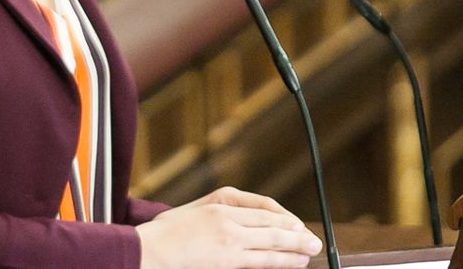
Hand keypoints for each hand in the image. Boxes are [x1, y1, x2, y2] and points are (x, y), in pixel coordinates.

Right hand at [136, 186, 321, 268]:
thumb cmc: (166, 233)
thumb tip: (245, 219)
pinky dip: (282, 261)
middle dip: (296, 233)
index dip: (285, 217)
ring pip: (273, 242)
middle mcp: (229, 216)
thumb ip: (220, 210)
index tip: (295, 224)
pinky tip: (292, 263)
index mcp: (221, 200)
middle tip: (313, 240)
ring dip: (295, 248)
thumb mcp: (194, 209)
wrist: (149, 249)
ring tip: (309, 253)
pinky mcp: (228, 259)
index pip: (263, 207)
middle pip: (272, 223)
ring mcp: (230, 238)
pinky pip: (262, 260)